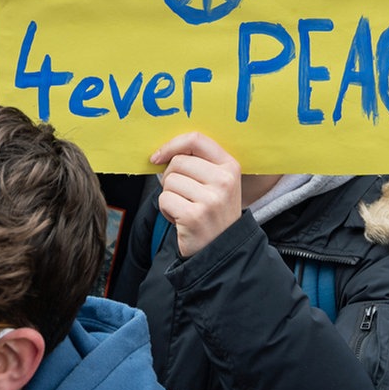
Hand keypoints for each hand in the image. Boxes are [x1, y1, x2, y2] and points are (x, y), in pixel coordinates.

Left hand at [150, 133, 241, 257]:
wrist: (222, 250)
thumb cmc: (213, 213)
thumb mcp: (218, 184)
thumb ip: (199, 163)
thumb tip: (162, 153)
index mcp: (230, 167)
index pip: (196, 139)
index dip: (172, 145)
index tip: (158, 157)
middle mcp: (224, 181)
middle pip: (178, 162)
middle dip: (171, 178)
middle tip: (182, 195)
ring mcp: (210, 199)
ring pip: (169, 181)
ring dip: (169, 196)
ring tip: (185, 209)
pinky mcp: (194, 216)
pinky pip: (164, 200)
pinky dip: (166, 210)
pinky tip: (181, 220)